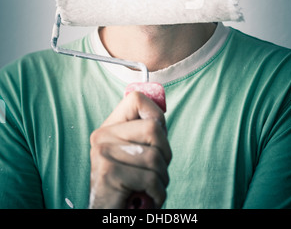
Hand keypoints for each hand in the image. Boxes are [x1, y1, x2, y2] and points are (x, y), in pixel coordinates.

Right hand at [89, 91, 171, 208]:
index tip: (158, 138)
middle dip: (164, 155)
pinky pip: (151, 178)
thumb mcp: (135, 155)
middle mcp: (101, 136)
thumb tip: (161, 107)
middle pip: (153, 128)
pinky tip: (146, 198)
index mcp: (108, 128)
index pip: (136, 99)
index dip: (156, 115)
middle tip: (154, 172)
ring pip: (156, 156)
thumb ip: (144, 133)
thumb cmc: (128, 188)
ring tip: (148, 188)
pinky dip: (157, 193)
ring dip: (161, 179)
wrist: (108, 215)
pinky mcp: (108, 173)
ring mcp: (102, 153)